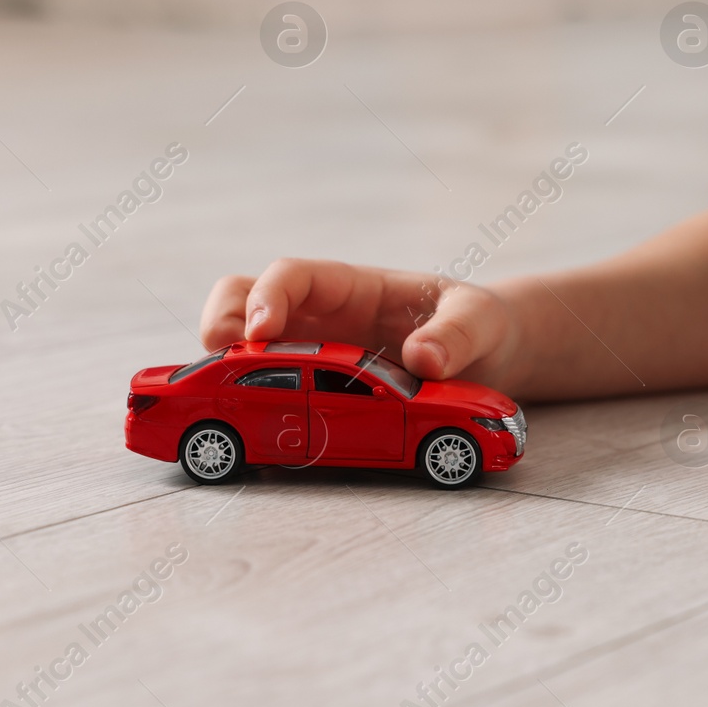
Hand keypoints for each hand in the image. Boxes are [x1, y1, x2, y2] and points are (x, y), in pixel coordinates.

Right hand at [199, 259, 518, 387]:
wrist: (484, 355)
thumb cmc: (476, 324)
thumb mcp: (478, 321)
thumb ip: (457, 334)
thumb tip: (425, 359)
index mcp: (352, 288)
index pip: (295, 274)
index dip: (270, 295)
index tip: (261, 328)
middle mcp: (319, 316)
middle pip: (242, 296)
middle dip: (223, 319)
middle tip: (223, 356)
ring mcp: (309, 350)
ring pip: (241, 342)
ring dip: (225, 362)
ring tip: (227, 396)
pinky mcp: (313, 387)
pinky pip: (266, 388)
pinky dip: (247, 402)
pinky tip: (254, 431)